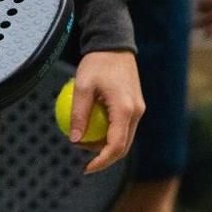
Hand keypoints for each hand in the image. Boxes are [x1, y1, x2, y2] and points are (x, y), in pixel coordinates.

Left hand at [72, 49, 144, 174]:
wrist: (114, 43)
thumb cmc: (97, 62)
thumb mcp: (82, 86)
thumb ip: (78, 114)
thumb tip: (73, 139)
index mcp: (125, 110)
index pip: (116, 146)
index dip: (101, 161)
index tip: (86, 168)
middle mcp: (136, 112)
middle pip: (123, 146)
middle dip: (103, 157)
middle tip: (81, 154)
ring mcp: (138, 108)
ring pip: (124, 138)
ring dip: (106, 145)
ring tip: (83, 139)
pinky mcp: (135, 105)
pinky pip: (123, 126)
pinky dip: (110, 132)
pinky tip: (92, 127)